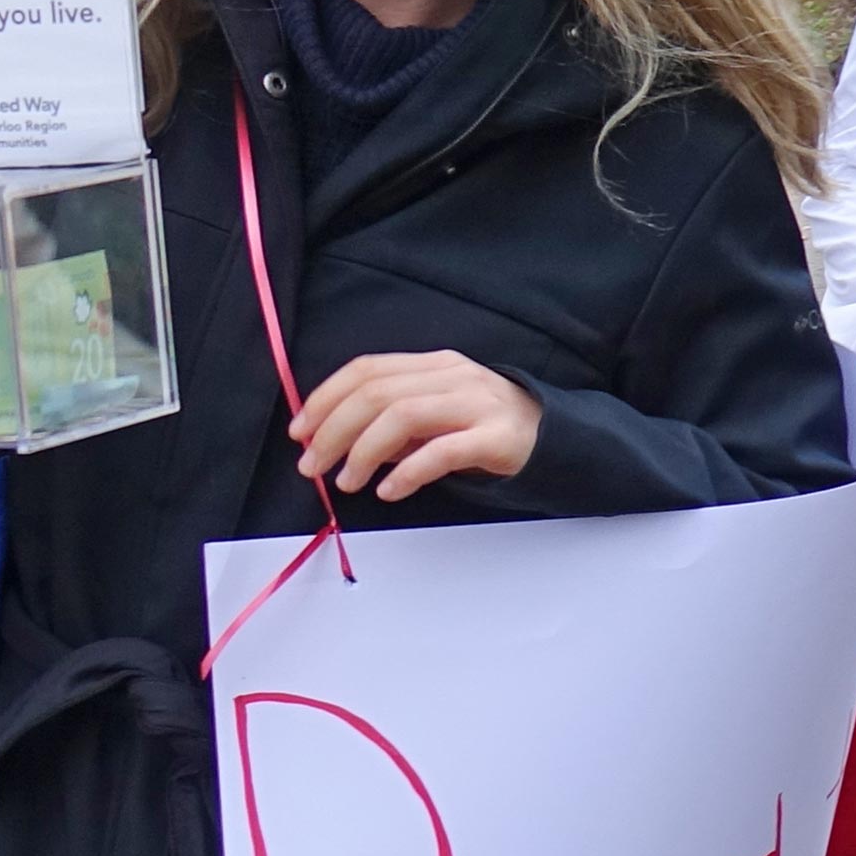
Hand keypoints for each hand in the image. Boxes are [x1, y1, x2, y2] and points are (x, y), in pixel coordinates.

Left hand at [291, 349, 543, 499]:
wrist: (556, 438)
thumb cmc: (485, 428)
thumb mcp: (434, 417)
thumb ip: (392, 424)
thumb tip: (337, 441)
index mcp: (433, 364)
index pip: (368, 370)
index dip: (326, 398)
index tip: (299, 432)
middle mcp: (453, 376)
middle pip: (378, 393)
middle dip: (334, 430)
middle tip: (312, 466)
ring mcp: (477, 404)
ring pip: (404, 417)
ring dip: (364, 452)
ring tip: (348, 482)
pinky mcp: (496, 438)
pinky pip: (443, 451)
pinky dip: (408, 471)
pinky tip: (389, 491)